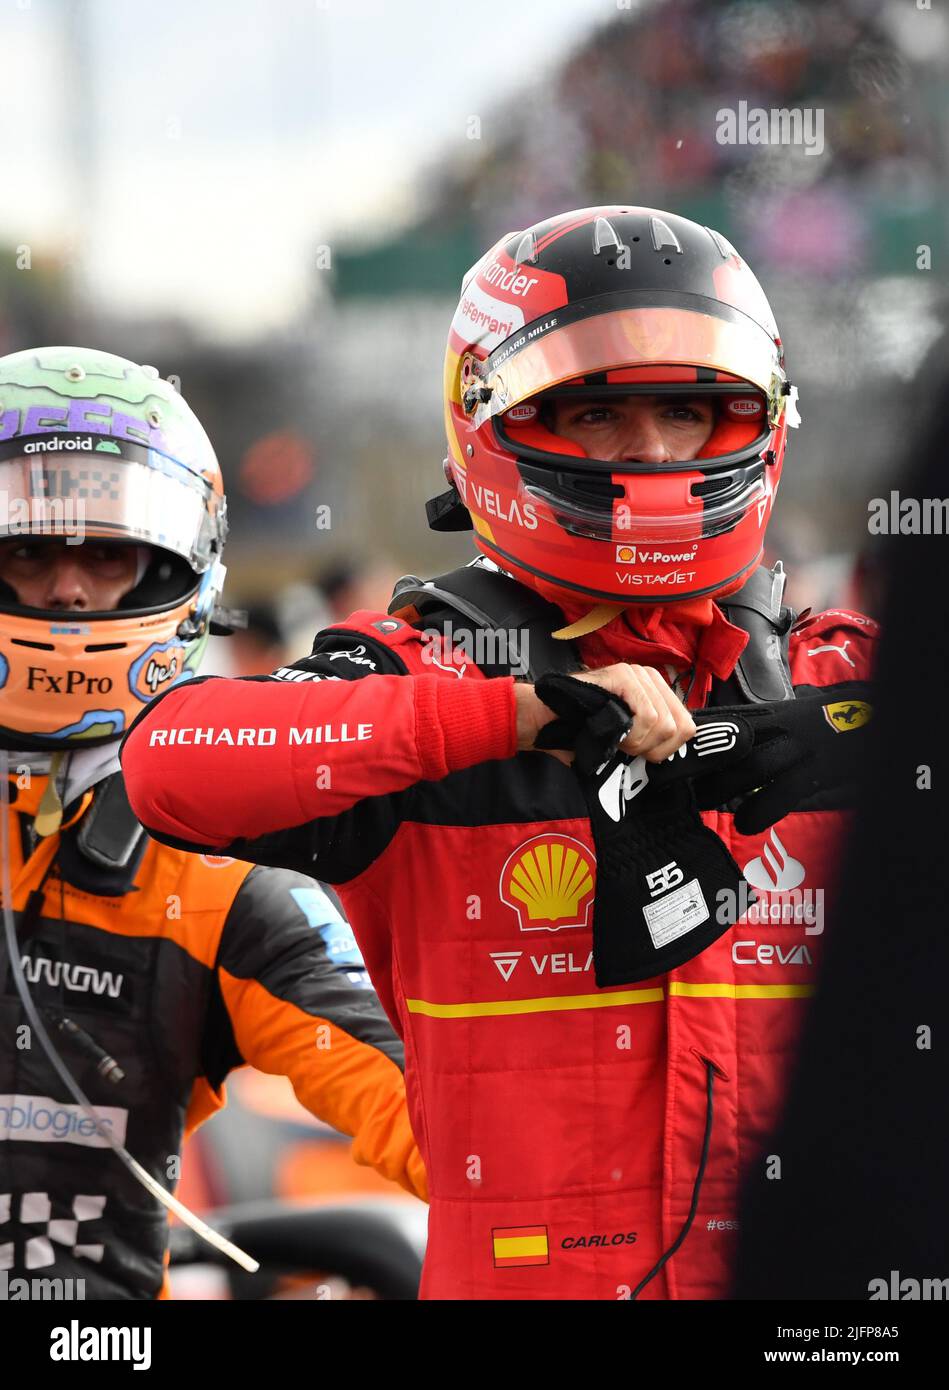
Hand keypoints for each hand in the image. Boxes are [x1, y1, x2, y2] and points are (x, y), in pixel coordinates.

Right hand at [516, 664, 694, 764]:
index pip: (688, 727)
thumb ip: (652, 739)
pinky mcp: (624, 675)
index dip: (665, 749)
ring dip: (637, 742)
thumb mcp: (628, 737)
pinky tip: (614, 733)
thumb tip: (673, 757)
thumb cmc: (582, 730)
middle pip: (679, 727)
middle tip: (624, 747)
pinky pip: (648, 716)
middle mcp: (651, 678)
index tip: (639, 753)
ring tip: (615, 738)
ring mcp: (638, 674)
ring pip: (664, 723)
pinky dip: (632, 734)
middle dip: (651, 748)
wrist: (546, 720)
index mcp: (656, 692)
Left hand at [648, 682, 873, 832]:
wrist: (870, 722)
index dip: (681, 741)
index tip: (651, 754)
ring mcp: (795, 750)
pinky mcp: (815, 772)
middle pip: (721, 746)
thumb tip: (702, 754)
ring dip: (717, 790)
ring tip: (698, 806)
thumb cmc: (819, 727)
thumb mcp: (779, 721)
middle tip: (659, 785)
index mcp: (763, 717)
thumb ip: (743, 735)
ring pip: (745, 769)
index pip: (713, 723)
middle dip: (687, 765)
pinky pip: (780, 793)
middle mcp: (774, 729)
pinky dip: (760, 812)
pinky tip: (746, 826)